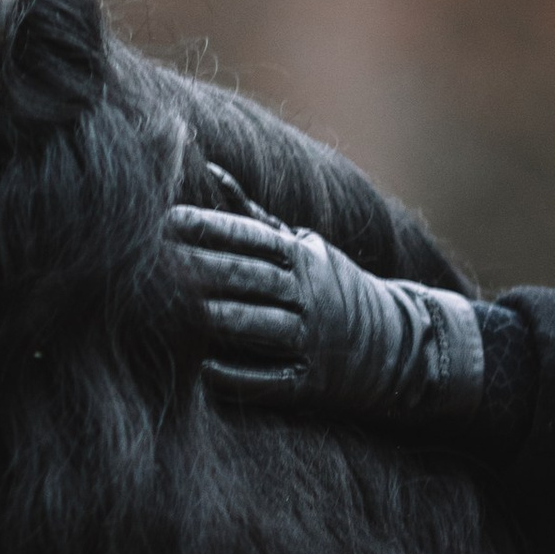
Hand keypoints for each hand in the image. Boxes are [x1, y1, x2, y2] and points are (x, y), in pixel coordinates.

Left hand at [162, 198, 485, 428]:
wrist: (398, 343)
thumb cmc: (334, 287)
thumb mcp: (304, 245)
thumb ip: (254, 216)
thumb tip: (211, 171)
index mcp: (302, 257)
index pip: (250, 237)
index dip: (210, 227)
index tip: (168, 219)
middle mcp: (307, 294)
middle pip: (247, 278)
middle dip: (201, 268)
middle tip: (155, 261)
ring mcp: (310, 339)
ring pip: (257, 325)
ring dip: (216, 318)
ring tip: (174, 312)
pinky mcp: (311, 382)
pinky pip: (270, 379)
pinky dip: (237, 375)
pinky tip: (204, 369)